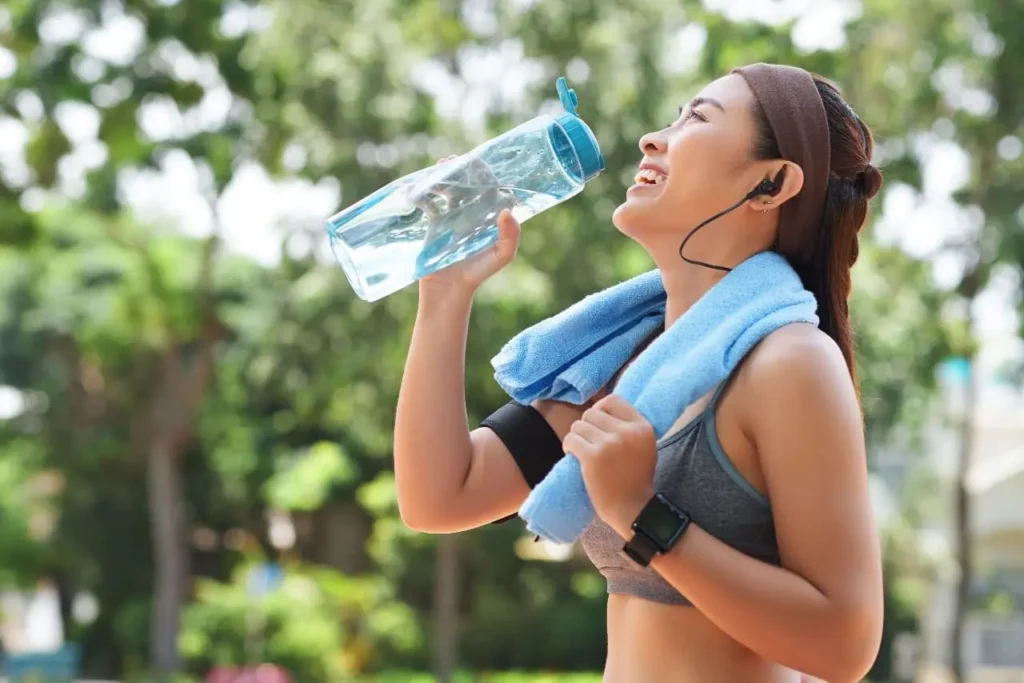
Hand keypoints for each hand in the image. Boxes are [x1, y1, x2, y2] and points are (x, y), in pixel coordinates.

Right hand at [419, 156, 520, 297]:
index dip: (483, 173)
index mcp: (489, 217)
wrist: (448, 290)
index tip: (477, 162)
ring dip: (441, 177)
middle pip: (467, 184)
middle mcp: (472, 213)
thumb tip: (508, 211)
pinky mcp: (434, 223)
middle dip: (460, 169)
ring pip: (447, 189)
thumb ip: (510, 237)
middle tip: (452, 161)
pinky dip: (422, 193)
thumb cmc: (478, 274)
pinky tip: (417, 191)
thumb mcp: (499, 257)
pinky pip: (428, 202)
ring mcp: (452, 216)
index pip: (488, 187)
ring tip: (436, 172)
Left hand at [563, 395, 656, 538]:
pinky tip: (573, 455)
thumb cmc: (635, 478)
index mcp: (642, 426)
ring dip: (576, 437)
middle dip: (586, 426)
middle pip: (592, 413)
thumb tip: (602, 406)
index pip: (613, 399)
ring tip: (581, 450)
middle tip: (588, 442)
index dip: (599, 409)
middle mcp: (627, 432)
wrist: (632, 509)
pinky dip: (568, 446)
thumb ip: (629, 426)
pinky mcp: (593, 457)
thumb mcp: (644, 445)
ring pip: (579, 425)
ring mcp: (610, 443)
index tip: (597, 424)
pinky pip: (571, 439)